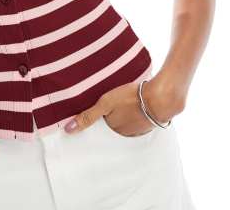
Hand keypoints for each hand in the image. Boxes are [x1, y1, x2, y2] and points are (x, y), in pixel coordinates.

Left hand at [63, 77, 180, 136]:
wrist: (160, 98)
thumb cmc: (131, 98)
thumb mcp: (106, 103)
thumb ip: (88, 116)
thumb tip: (68, 130)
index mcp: (113, 128)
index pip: (100, 125)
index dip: (97, 118)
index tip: (95, 112)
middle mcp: (124, 132)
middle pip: (113, 125)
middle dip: (110, 117)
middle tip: (110, 106)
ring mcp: (137, 128)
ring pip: (125, 122)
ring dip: (123, 115)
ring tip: (122, 104)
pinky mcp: (148, 121)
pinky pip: (137, 119)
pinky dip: (134, 113)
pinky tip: (135, 104)